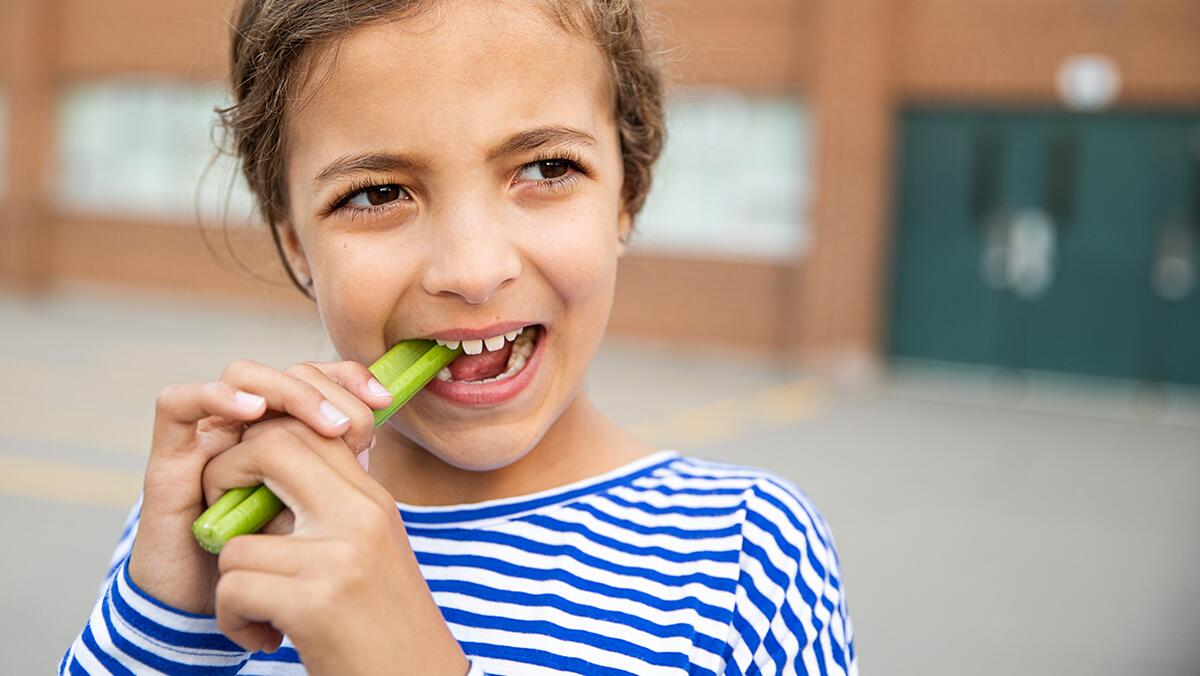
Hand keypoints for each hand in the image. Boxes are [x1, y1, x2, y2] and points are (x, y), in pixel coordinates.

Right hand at [128, 359, 391, 614]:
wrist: (205, 619)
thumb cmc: (269, 570)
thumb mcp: (317, 521)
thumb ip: (336, 482)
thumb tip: (373, 448)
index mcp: (286, 435)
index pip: (317, 378)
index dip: (349, 379)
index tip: (385, 400)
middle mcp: (247, 428)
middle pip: (284, 372)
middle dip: (325, 389)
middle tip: (354, 428)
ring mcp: (207, 438)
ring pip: (242, 376)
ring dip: (287, 392)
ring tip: (325, 426)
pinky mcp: (168, 457)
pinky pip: (176, 404)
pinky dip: (216, 397)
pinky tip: (252, 412)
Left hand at [203, 417, 468, 674]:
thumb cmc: (383, 627)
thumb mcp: (368, 551)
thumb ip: (327, 510)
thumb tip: (260, 476)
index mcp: (372, 499)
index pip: (308, 427)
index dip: (259, 443)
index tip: (247, 485)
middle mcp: (360, 516)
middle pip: (270, 446)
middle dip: (224, 475)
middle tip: (225, 522)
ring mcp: (338, 557)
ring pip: (235, 540)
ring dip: (230, 584)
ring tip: (259, 612)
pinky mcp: (314, 604)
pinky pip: (233, 589)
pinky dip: (233, 620)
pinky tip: (265, 638)